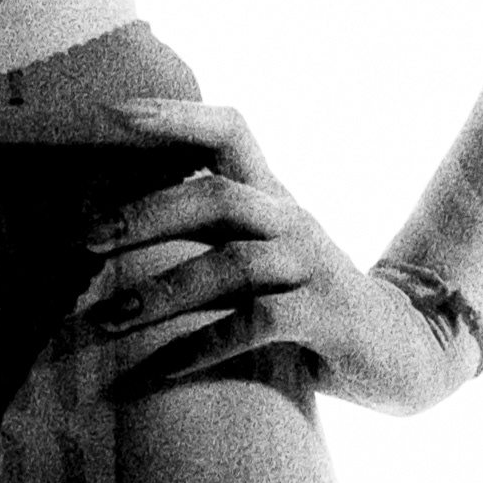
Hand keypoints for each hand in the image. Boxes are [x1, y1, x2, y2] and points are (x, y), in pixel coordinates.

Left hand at [77, 100, 480, 413]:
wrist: (400, 352)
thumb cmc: (306, 303)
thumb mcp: (263, 257)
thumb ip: (210, 235)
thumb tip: (108, 231)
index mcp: (273, 197)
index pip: (231, 130)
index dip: (176, 115)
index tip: (112, 114)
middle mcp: (293, 221)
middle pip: (216, 198)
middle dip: (144, 217)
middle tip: (83, 243)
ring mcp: (313, 268)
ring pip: (230, 266)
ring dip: (160, 293)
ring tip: (104, 320)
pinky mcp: (325, 319)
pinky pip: (255, 326)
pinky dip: (200, 346)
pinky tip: (156, 369)